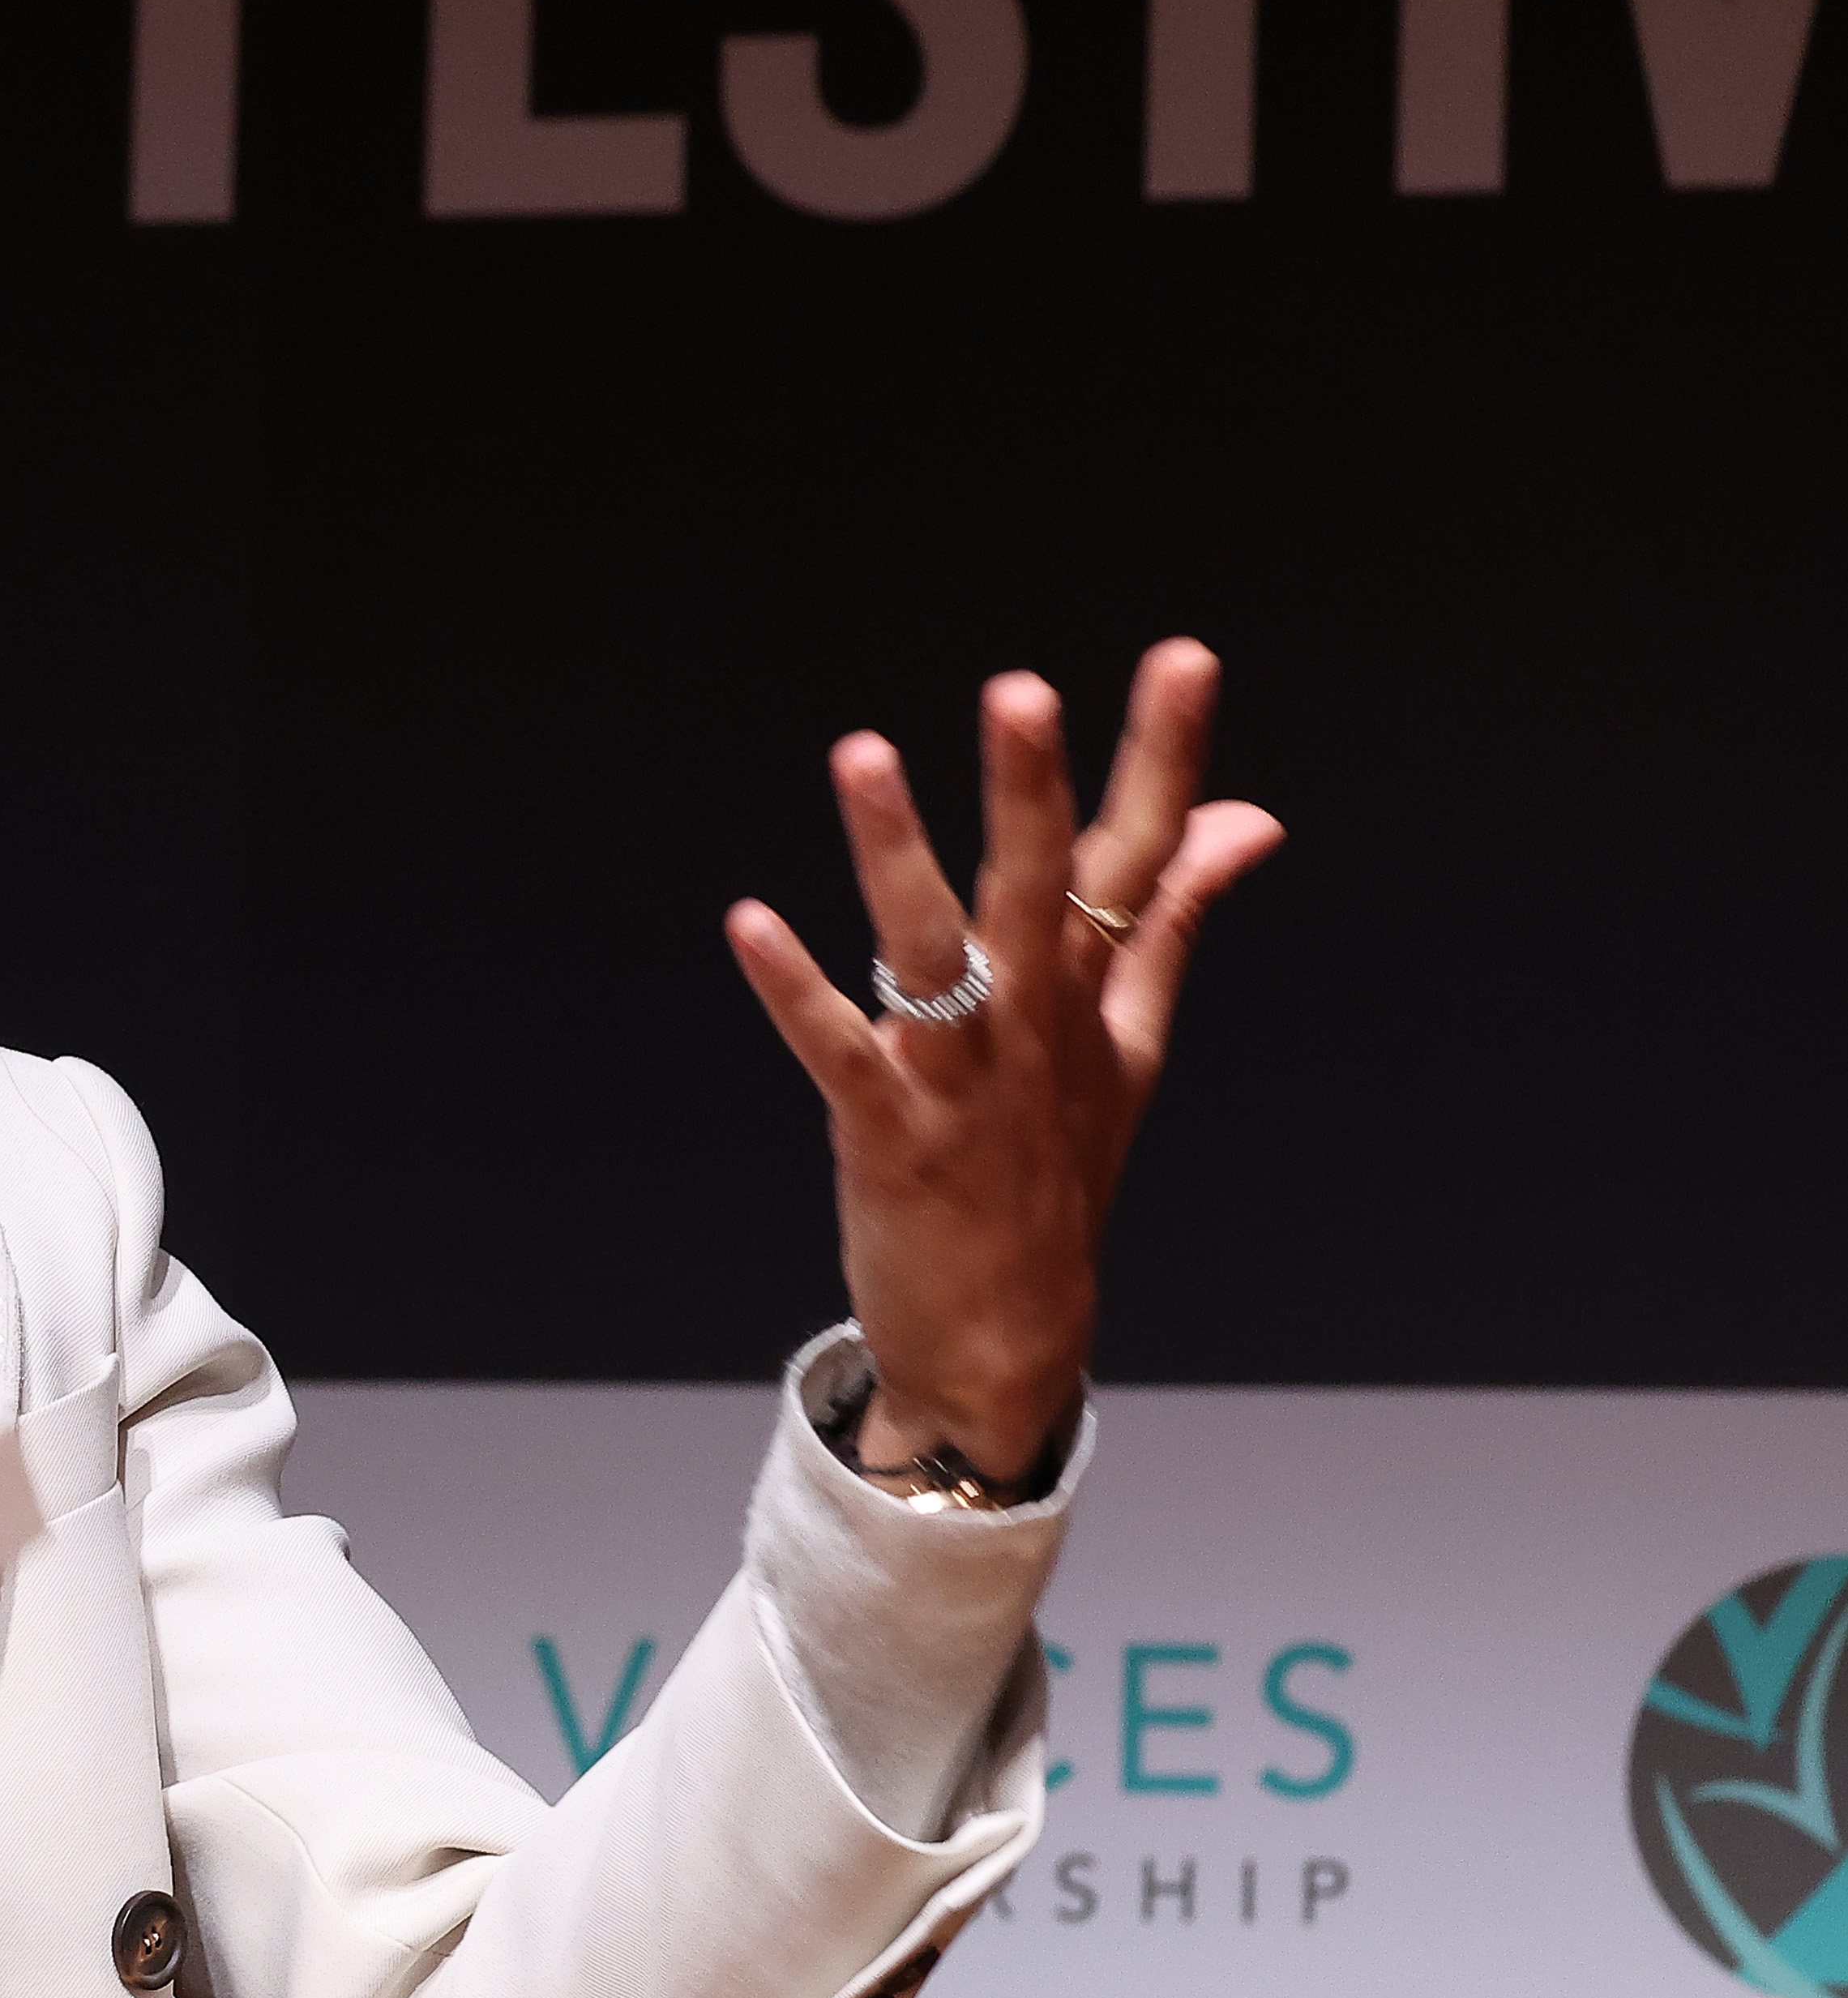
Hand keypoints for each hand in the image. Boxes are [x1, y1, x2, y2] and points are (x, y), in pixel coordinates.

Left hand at [724, 639, 1284, 1476]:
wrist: (1010, 1339)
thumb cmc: (1058, 1175)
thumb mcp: (1130, 1045)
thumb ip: (1170, 921)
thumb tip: (1247, 817)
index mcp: (1091, 995)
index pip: (1137, 856)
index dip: (1164, 757)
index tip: (1183, 657)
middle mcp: (1034, 1026)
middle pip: (1041, 890)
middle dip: (1031, 790)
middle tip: (1020, 690)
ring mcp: (963, 1080)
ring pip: (932, 952)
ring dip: (893, 857)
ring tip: (861, 756)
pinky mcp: (890, 1133)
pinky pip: (837, 1049)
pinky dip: (794, 987)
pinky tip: (750, 923)